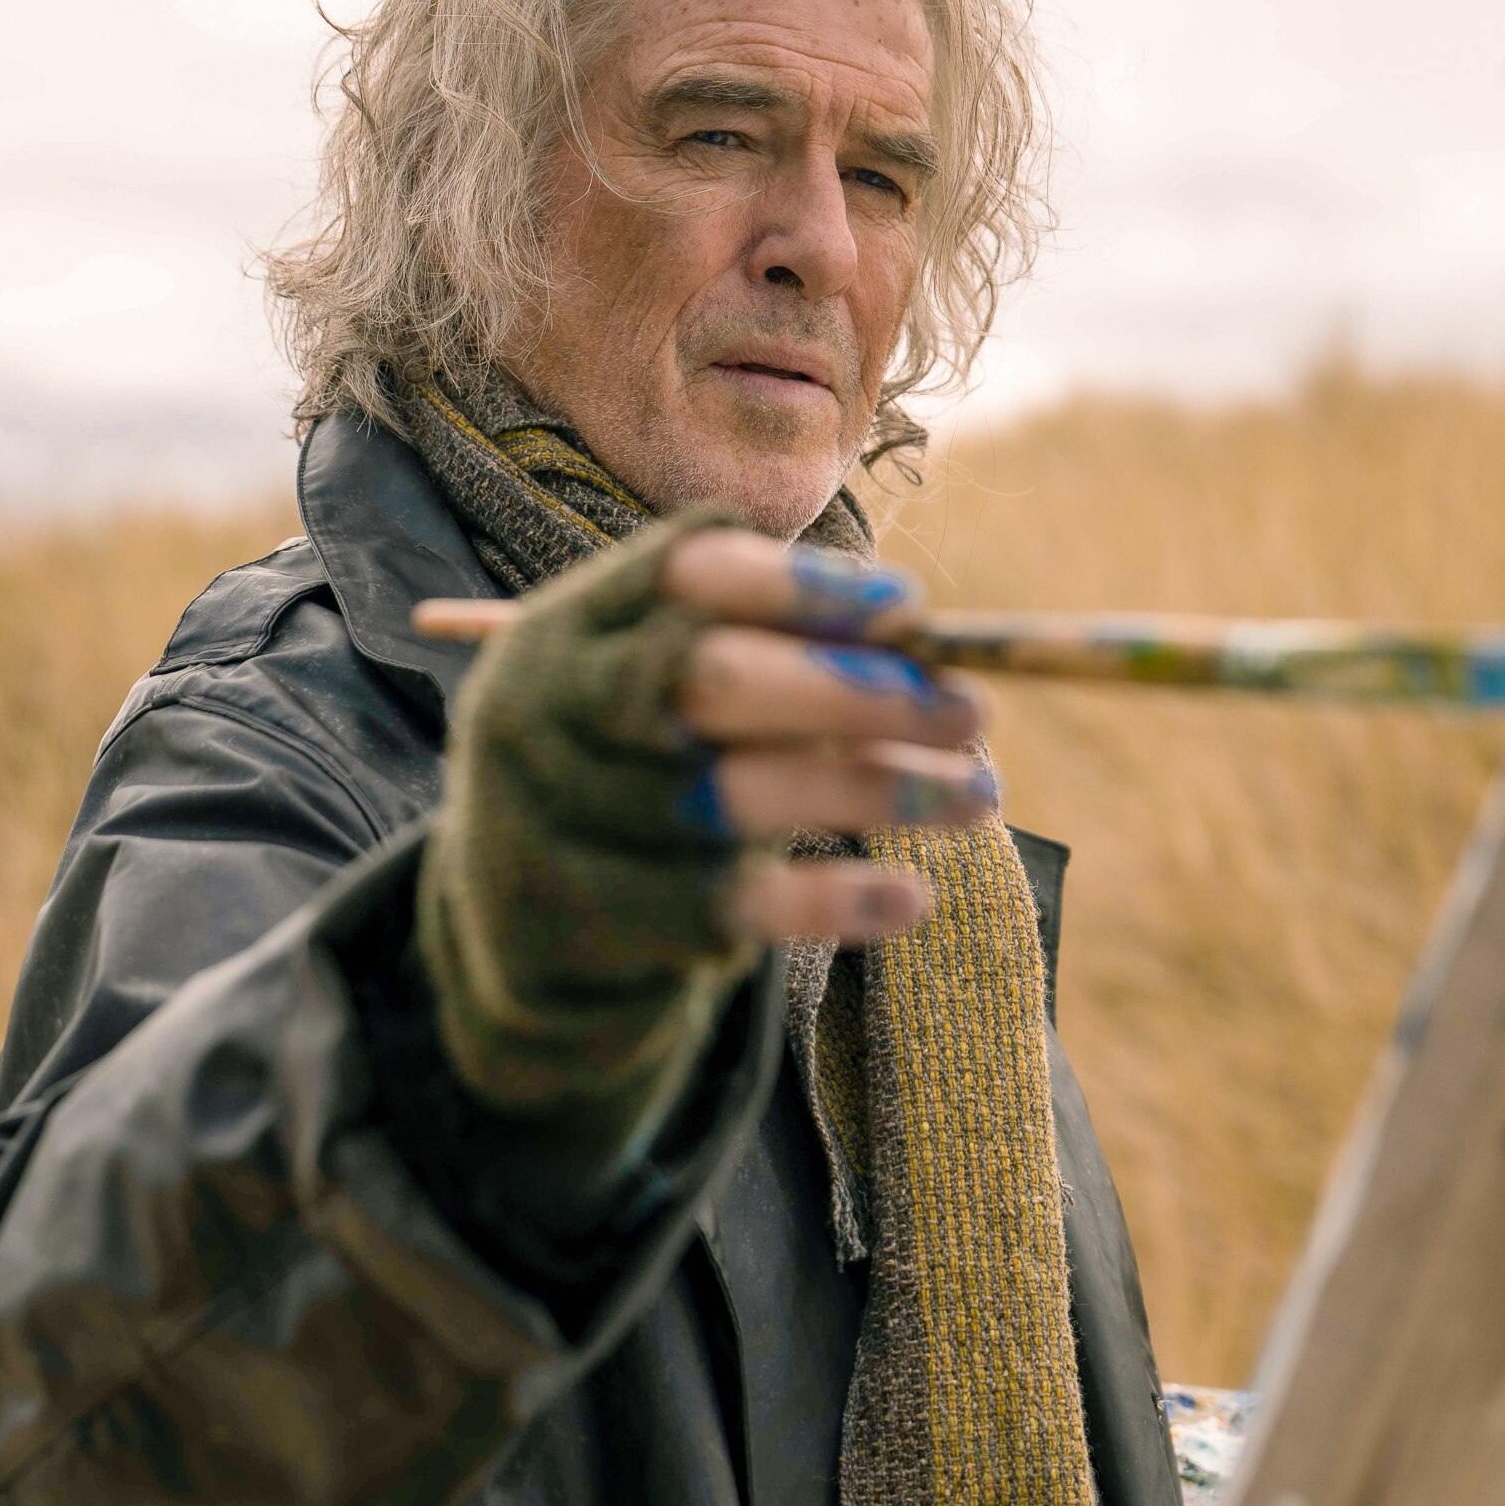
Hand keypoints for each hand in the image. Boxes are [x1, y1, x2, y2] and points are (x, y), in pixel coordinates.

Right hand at [415, 510, 984, 1145]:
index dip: (804, 587)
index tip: (913, 610)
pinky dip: (834, 898)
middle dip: (856, 691)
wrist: (524, 930)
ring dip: (879, 789)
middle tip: (974, 710)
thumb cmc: (637, 771)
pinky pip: (735, 905)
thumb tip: (926, 638)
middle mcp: (547, 708)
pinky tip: (909, 896)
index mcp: (566, 626)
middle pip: (712, 680)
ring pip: (740, 795)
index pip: (687, 575)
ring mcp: (562, 817)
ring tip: (981, 794)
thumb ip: (769, 651)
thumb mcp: (666, 690)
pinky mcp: (595, 917)